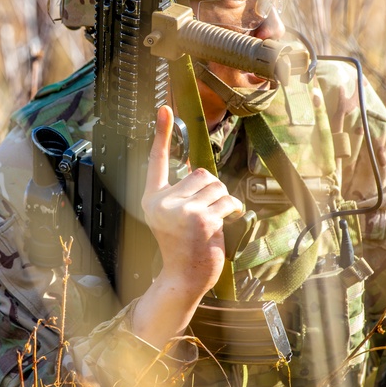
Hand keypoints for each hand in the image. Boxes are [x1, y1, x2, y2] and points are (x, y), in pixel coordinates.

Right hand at [132, 105, 243, 345]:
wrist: (183, 278)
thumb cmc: (183, 248)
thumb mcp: (174, 217)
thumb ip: (183, 194)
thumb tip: (201, 173)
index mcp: (152, 199)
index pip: (157, 161)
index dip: (162, 133)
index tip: (165, 108)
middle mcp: (162, 202)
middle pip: (200, 173)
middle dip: (212, 190)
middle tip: (206, 213)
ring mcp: (180, 211)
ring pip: (216, 186)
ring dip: (223, 201)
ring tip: (213, 221)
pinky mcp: (200, 219)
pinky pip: (227, 202)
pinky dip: (232, 211)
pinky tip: (223, 225)